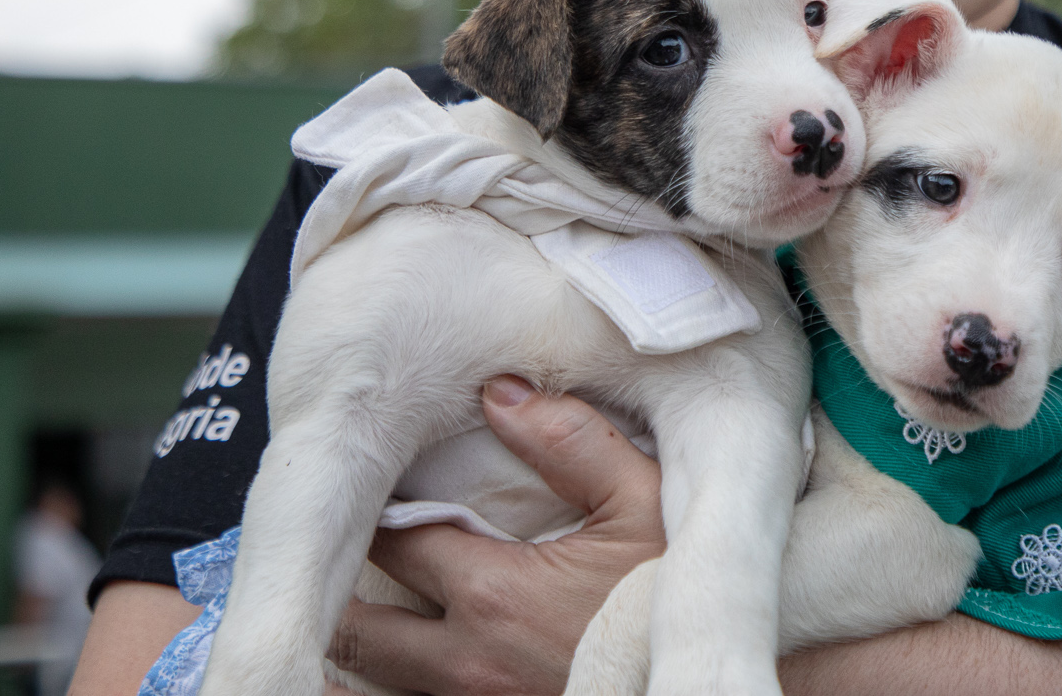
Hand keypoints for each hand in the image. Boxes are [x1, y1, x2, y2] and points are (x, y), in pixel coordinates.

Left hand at [327, 377, 665, 694]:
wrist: (716, 684)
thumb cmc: (679, 597)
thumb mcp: (646, 503)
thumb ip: (571, 442)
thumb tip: (502, 394)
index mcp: (494, 595)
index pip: (395, 543)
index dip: (379, 512)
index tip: (378, 487)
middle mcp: (468, 662)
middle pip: (357, 629)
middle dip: (345, 591)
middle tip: (349, 554)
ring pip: (371, 681)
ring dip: (362, 646)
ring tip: (363, 612)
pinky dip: (392, 684)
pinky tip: (392, 664)